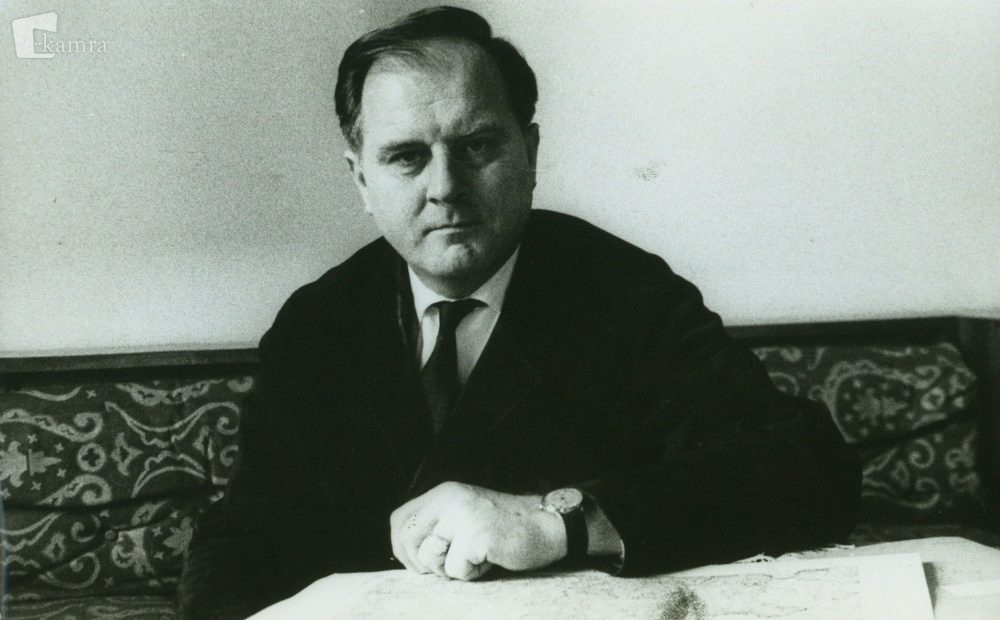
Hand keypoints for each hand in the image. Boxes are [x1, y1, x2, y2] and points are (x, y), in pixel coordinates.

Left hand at [389, 482, 566, 580]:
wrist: (548, 525)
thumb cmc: (505, 528)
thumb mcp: (464, 515)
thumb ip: (437, 527)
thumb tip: (406, 556)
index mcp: (444, 493)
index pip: (400, 519)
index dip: (401, 547)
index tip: (417, 564)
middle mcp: (449, 498)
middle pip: (408, 539)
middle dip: (423, 562)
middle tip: (448, 566)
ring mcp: (462, 516)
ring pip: (431, 558)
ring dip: (451, 569)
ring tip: (476, 556)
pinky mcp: (476, 536)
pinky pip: (456, 570)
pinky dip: (472, 574)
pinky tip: (490, 560)